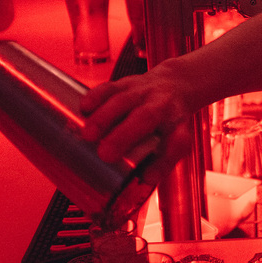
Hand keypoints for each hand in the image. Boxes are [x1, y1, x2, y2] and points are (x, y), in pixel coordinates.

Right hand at [80, 63, 192, 184]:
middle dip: (124, 135)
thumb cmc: (170, 120)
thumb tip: (146, 179)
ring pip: (124, 100)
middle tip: (105, 154)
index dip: (163, 161)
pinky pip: (110, 87)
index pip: (177, 142)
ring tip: (87, 135)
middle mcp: (162, 105)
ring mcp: (143, 91)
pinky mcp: (125, 83)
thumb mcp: (176, 141)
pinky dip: (96, 96)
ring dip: (105, 117)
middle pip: (146, 116)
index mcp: (177, 124)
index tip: (147, 177)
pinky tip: (84, 108)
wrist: (173, 85)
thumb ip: (163, 161)